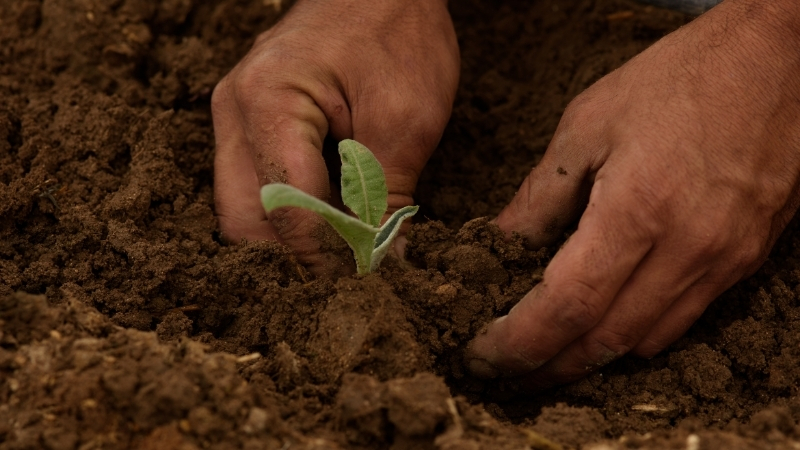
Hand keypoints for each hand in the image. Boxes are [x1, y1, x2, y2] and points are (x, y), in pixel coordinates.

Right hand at [212, 0, 458, 275]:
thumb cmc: (397, 34)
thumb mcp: (406, 121)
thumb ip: (385, 199)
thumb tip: (380, 262)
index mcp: (268, 104)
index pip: (287, 211)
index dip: (325, 260)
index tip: (362, 288)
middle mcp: (234, 112)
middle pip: (243, 221)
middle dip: (293, 260)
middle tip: (346, 283)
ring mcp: (234, 116)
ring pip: (244, 209)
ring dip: (290, 241)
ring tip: (343, 258)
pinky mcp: (249, 123)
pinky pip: (255, 186)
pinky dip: (290, 215)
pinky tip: (330, 224)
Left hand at [466, 0, 799, 387]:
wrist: (779, 59)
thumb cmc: (677, 80)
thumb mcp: (587, 126)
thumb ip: (540, 197)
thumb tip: (498, 246)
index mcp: (636, 210)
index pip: (567, 307)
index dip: (519, 342)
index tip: (482, 355)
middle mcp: (687, 249)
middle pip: (604, 342)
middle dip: (547, 367)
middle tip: (505, 371)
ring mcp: (724, 260)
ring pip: (645, 343)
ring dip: (590, 358)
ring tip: (546, 351)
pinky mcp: (746, 261)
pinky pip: (683, 321)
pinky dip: (635, 335)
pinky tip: (605, 322)